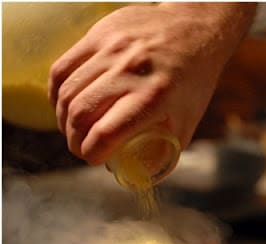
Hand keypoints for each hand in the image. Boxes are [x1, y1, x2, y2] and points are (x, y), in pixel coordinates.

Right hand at [49, 3, 254, 163]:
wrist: (196, 30)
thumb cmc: (193, 82)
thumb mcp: (187, 122)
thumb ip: (164, 152)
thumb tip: (138, 178)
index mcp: (154, 98)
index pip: (107, 133)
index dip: (92, 153)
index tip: (93, 159)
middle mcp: (130, 72)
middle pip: (80, 114)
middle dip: (74, 140)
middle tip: (80, 148)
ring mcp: (112, 50)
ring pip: (66, 91)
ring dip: (63, 118)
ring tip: (72, 129)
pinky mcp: (98, 34)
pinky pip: (63, 67)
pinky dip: (57, 91)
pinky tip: (64, 103)